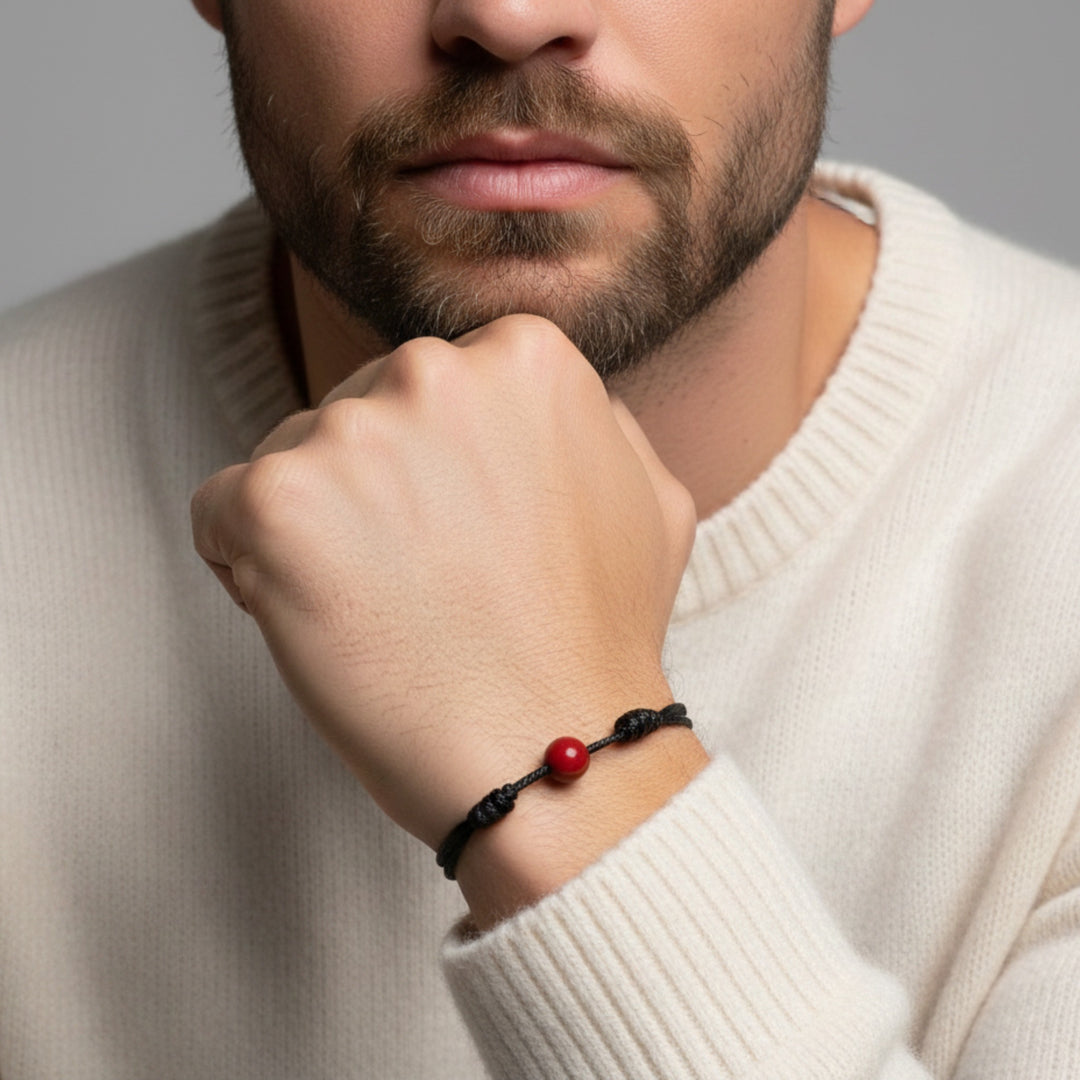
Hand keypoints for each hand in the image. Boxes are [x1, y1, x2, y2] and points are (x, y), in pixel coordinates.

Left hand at [191, 315, 697, 859]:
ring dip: (317, 527)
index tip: (456, 534)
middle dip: (373, 486)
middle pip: (358, 409)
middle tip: (419, 581)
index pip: (435, 383)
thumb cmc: (597, 639)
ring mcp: (350, 432)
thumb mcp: (650, 497)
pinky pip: (221, 512)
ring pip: (291, 458)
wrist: (551, 751)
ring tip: (376, 610)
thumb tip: (533, 409)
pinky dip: (245, 563)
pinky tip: (311, 616)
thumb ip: (594, 422)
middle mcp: (434, 371)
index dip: (435, 464)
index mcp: (523, 357)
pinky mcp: (276, 502)